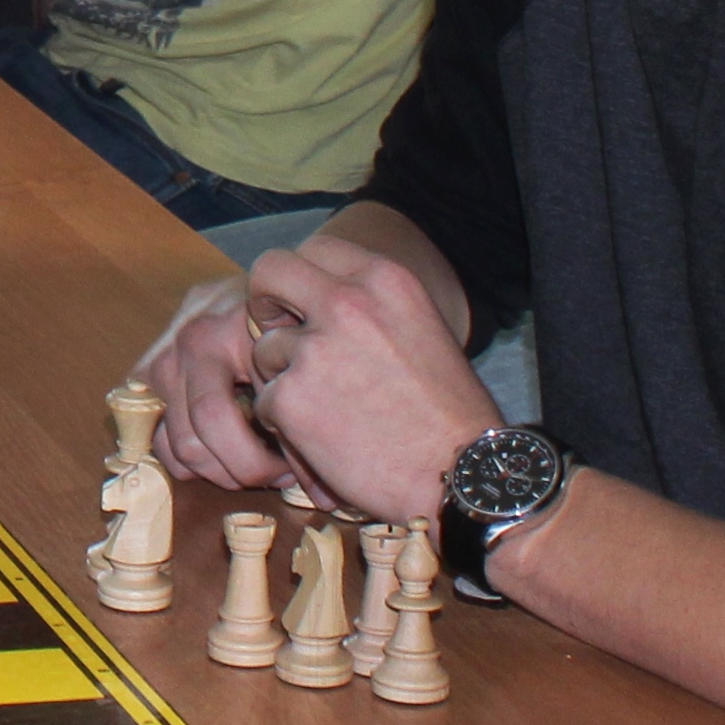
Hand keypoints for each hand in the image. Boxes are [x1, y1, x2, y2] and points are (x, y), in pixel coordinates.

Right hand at [130, 281, 289, 494]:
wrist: (261, 286)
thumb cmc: (293, 325)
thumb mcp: (304, 362)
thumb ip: (306, 418)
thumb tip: (325, 497)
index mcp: (219, 336)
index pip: (216, 421)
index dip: (258, 463)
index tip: (293, 467)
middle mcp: (180, 346)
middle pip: (192, 442)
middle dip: (237, 471)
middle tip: (276, 472)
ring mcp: (160, 361)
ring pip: (173, 447)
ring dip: (215, 470)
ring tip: (253, 462)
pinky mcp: (144, 378)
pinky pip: (159, 441)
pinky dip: (192, 458)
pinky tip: (226, 449)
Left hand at [235, 234, 495, 524]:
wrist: (460, 475)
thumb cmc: (448, 414)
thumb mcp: (424, 330)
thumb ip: (372, 308)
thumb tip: (318, 298)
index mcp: (385, 281)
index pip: (316, 248)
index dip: (301, 280)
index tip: (303, 307)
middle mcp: (347, 303)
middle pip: (269, 272)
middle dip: (264, 303)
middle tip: (276, 335)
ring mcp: (315, 349)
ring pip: (264, 350)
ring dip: (283, 380)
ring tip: (329, 411)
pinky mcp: (291, 397)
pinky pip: (266, 402)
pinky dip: (287, 426)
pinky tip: (327, 441)